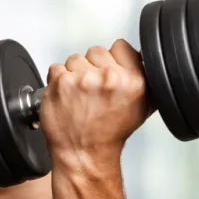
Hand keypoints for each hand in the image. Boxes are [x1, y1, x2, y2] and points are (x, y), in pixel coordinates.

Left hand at [39, 40, 150, 165]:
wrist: (84, 153)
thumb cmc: (109, 133)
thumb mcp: (142, 106)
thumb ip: (142, 77)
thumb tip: (140, 57)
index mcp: (133, 80)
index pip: (120, 46)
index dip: (113, 59)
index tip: (108, 72)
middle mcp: (109, 77)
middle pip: (96, 51)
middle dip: (93, 67)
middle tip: (92, 89)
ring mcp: (83, 79)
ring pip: (75, 59)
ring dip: (74, 73)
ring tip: (79, 95)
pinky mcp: (60, 83)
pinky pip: (56, 69)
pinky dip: (58, 81)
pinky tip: (66, 97)